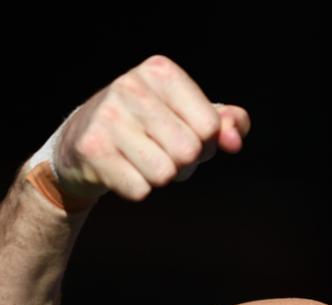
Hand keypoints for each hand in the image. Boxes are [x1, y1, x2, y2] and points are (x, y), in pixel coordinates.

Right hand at [54, 55, 250, 199]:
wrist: (82, 143)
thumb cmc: (151, 128)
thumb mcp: (192, 116)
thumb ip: (227, 123)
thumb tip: (234, 142)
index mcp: (160, 72)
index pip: (211, 126)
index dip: (206, 143)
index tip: (184, 133)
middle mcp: (130, 86)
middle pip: (190, 151)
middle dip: (185, 163)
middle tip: (161, 151)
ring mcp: (108, 117)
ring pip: (165, 174)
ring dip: (162, 177)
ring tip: (142, 160)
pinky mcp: (91, 149)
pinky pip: (141, 191)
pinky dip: (137, 189)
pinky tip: (122, 169)